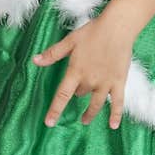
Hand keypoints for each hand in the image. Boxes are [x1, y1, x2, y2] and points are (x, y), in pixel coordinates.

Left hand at [32, 13, 132, 129]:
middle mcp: (90, 81)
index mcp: (76, 71)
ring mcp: (105, 83)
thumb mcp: (70, 41)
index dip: (55, 110)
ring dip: (89, 113)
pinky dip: (116, 115)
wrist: (117, 28)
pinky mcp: (119, 82)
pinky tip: (113, 126)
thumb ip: (53, 54)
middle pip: (79, 94)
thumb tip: (35, 61)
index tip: (49, 123)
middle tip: (77, 88)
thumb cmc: (92, 32)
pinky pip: (118, 103)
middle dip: (77, 93)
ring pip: (95, 104)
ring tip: (84, 120)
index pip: (62, 95)